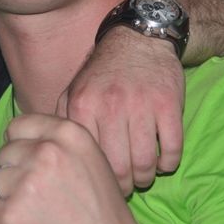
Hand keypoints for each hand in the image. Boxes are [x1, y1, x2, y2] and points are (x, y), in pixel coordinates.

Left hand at [0, 114, 148, 223]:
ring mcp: (27, 184)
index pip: (20, 125)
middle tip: (36, 195)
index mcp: (69, 134)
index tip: (30, 163)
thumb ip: (57, 142)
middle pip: (4, 153)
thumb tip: (15, 138)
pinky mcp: (10, 216)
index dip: (21, 147)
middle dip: (14, 173)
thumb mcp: (89, 158)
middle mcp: (47, 152)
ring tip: (29, 212)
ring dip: (3, 196)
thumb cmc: (102, 211)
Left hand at [55, 27, 183, 193]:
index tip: (102, 182)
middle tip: (126, 186)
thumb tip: (52, 153)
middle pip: (119, 168)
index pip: (87, 159)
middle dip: (124, 185)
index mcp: (82, 105)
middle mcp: (110, 106)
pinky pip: (171, 149)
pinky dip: (168, 163)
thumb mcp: (74, 90)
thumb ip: (62, 121)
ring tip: (144, 175)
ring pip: (146, 163)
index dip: (97, 178)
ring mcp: (141, 105)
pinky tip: (162, 161)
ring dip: (146, 177)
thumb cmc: (102, 72)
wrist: (138, 38)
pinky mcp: (168, 104)